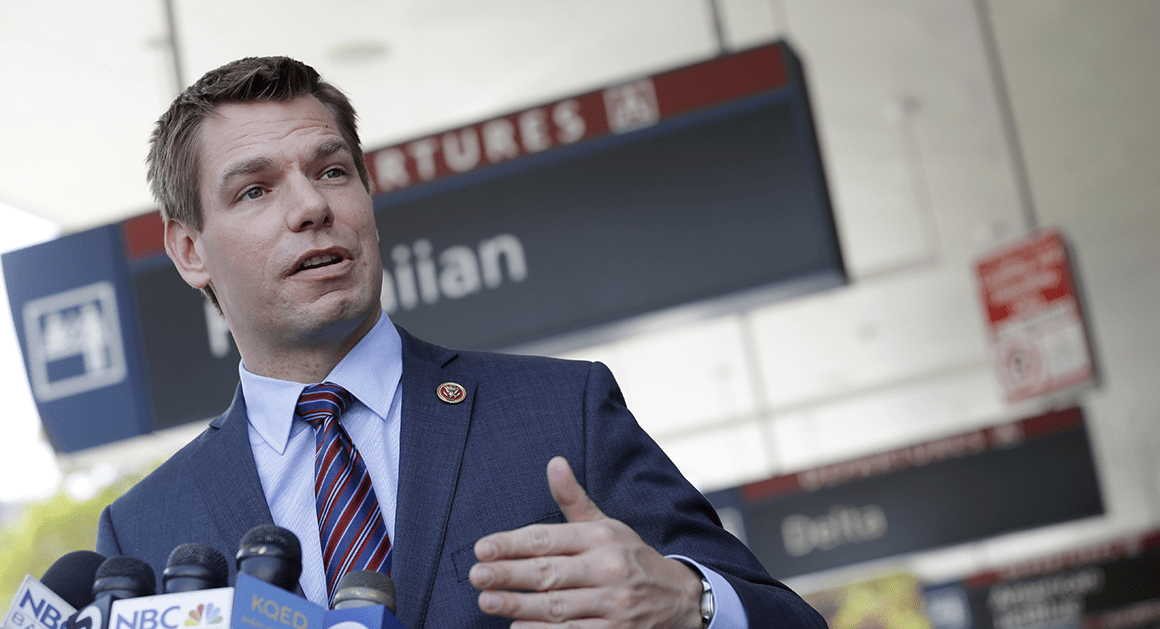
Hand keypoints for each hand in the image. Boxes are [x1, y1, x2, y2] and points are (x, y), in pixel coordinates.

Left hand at [469, 456, 703, 627]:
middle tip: (477, 575)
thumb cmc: (632, 559)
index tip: (482, 549)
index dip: (512, 543)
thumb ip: (574, 500)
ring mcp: (613, 605)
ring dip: (519, 606)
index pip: (549, 539)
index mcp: (601, 538)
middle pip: (550, 573)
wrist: (681, 600)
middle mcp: (608, 569)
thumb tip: (554, 462)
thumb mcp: (607, 525)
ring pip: (558, 607)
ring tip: (488, 601)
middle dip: (510, 574)